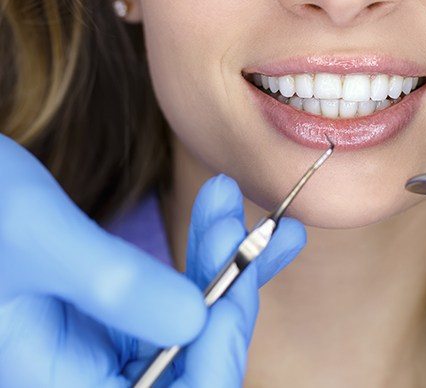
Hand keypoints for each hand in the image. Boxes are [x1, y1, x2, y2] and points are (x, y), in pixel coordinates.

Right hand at [0, 133, 305, 386]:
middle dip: (228, 292)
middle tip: (237, 223)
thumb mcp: (38, 236)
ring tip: (235, 205)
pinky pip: (183, 290)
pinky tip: (233, 219)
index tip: (235, 283)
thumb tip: (196, 320)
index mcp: (55, 381)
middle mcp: (88, 373)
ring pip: (195, 321)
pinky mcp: (121, 307)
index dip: (213, 357)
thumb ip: (111, 285)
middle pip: (191, 362)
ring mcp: (109, 340)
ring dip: (228, 262)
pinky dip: (214, 254)